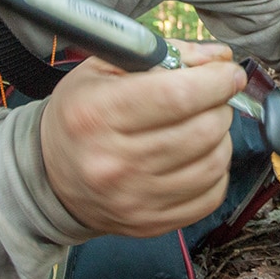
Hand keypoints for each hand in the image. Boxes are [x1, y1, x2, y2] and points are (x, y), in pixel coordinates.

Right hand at [39, 42, 242, 236]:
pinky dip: (217, 172)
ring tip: (204, 125)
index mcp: (98, 114)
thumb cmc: (82, 114)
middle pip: (202, 130)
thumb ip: (166, 55)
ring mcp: (134, 199)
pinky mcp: (150, 223)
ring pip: (213, 163)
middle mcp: (114, 162)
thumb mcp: (105, 69)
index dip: (215, 82)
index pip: (177, 96)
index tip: (228, 73)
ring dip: (221, 138)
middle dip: (220, 106)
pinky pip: (210, 196)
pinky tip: (199, 156)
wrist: (51, 176)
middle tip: (212, 98)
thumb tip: (219, 58)